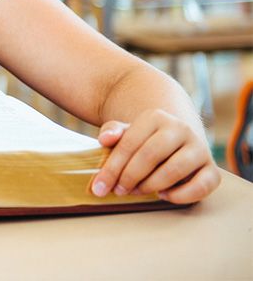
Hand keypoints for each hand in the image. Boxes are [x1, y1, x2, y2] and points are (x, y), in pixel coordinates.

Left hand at [91, 109, 219, 203]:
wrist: (176, 139)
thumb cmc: (144, 140)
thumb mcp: (126, 131)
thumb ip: (112, 131)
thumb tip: (105, 139)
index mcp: (156, 117)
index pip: (129, 143)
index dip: (112, 168)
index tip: (99, 186)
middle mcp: (180, 129)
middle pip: (150, 156)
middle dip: (129, 177)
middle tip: (118, 190)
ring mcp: (199, 148)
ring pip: (174, 171)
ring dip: (151, 186)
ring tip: (137, 191)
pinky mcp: (212, 169)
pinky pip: (202, 186)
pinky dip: (181, 195)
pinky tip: (163, 195)